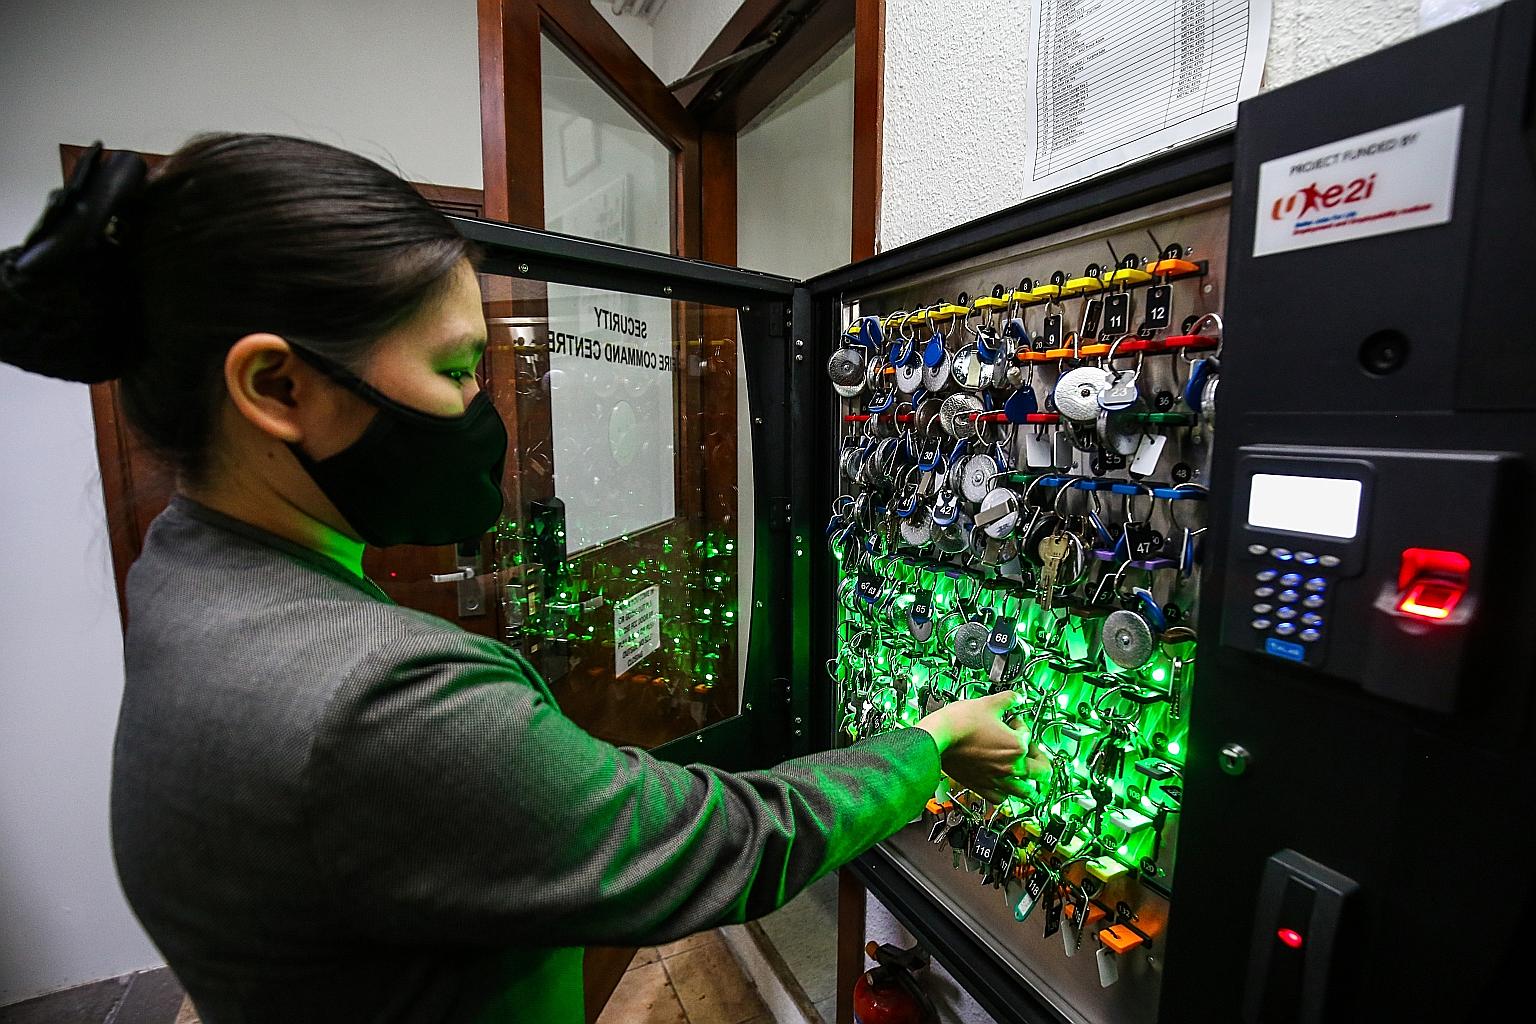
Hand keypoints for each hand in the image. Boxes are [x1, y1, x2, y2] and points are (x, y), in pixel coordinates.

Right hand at [915, 691, 1050, 803]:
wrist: (937, 738)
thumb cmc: (960, 723)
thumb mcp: (989, 703)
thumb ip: (1008, 699)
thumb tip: (1016, 697)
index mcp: (1017, 746)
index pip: (1028, 735)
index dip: (1020, 724)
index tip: (1011, 720)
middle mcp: (1011, 767)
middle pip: (1042, 772)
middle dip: (1041, 760)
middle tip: (1036, 754)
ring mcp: (997, 780)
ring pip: (1025, 792)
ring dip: (1030, 783)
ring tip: (1028, 777)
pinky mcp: (981, 787)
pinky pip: (1001, 798)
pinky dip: (1006, 793)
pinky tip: (1003, 785)